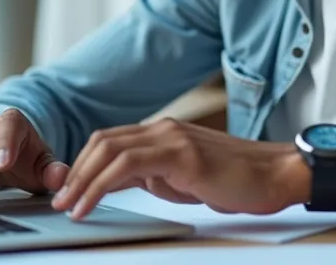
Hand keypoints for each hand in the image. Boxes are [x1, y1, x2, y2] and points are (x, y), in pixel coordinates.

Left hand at [50, 118, 308, 219]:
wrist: (276, 175)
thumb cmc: (238, 181)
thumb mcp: (185, 179)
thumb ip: (155, 175)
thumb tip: (126, 184)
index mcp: (164, 133)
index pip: (110, 142)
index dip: (82, 166)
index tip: (68, 192)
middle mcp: (164, 128)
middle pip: (102, 142)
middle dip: (74, 173)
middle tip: (59, 201)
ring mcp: (172, 137)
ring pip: (109, 150)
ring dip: (82, 180)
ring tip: (68, 206)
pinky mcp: (181, 153)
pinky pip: (127, 164)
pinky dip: (101, 185)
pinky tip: (91, 204)